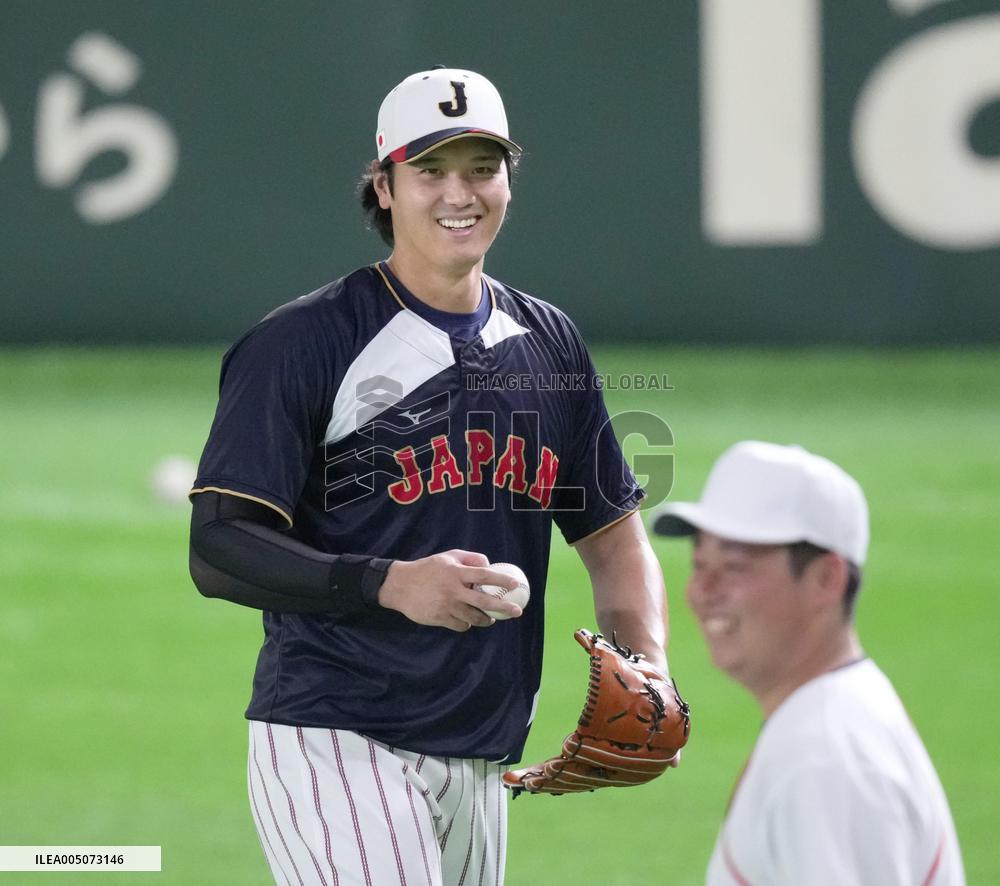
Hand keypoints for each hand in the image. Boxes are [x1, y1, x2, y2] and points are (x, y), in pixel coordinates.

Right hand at [378, 550, 522, 630]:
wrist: (400, 586)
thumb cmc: (427, 569)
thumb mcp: (447, 557)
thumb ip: (469, 558)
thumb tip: (489, 565)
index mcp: (456, 572)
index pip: (484, 575)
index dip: (502, 580)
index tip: (515, 584)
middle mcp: (453, 590)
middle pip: (484, 601)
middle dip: (504, 607)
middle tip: (517, 611)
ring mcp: (446, 606)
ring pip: (474, 618)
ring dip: (486, 619)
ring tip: (491, 619)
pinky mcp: (439, 619)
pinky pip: (461, 625)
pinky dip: (466, 623)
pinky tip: (467, 620)